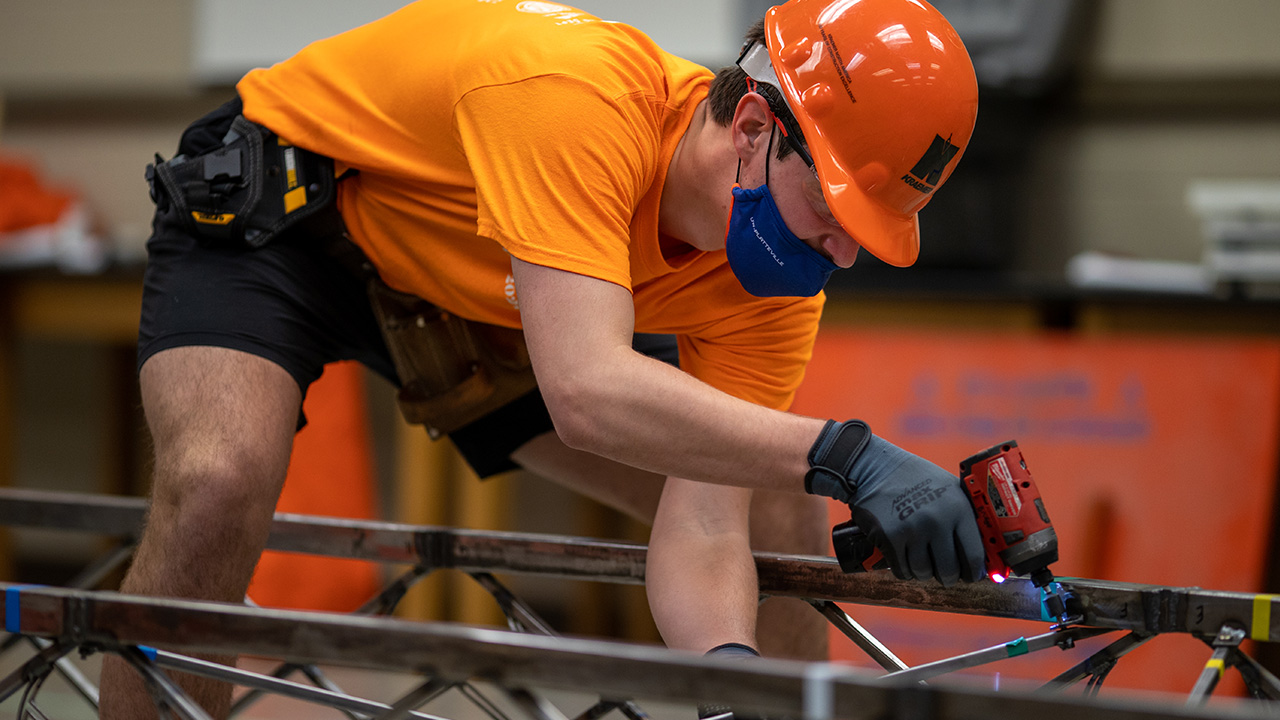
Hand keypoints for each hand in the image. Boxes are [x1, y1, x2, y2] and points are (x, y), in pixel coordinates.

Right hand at [805, 420, 983, 584]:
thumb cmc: (915, 478)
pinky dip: (905, 570)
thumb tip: (982, 553)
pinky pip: (902, 570)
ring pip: (924, 573)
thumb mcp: (948, 488)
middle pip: (950, 570)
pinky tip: (905, 558)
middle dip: (948, 576)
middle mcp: (938, 520)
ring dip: (924, 572)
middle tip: (945, 574)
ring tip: (922, 561)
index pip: (974, 554)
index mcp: (958, 507)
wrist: (875, 468)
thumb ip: (965, 517)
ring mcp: (912, 530)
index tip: (971, 576)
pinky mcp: (889, 538)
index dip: (974, 571)